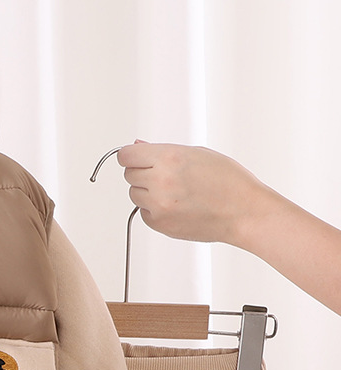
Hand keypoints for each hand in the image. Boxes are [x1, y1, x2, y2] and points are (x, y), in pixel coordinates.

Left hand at [115, 142, 272, 246]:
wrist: (243, 212)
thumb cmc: (228, 181)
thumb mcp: (198, 154)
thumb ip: (162, 151)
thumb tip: (137, 145)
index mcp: (169, 158)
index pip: (126, 156)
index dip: (131, 156)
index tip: (136, 158)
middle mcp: (160, 181)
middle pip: (129, 174)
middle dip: (142, 172)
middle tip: (166, 175)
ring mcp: (157, 205)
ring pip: (134, 194)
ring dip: (147, 191)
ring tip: (175, 191)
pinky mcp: (158, 223)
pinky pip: (143, 212)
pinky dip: (154, 209)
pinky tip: (178, 205)